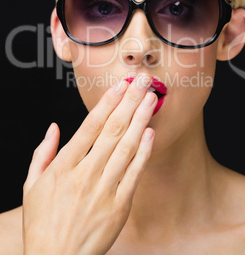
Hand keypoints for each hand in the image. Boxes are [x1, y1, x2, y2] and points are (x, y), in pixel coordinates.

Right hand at [23, 74, 156, 254]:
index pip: (89, 126)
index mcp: (63, 167)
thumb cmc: (42, 223)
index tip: (119, 85)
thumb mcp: (31, 186)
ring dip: (141, 120)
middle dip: (130, 102)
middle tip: (144, 81)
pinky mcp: (119, 206)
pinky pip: (134, 174)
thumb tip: (54, 126)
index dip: (107, 103)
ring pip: (126, 147)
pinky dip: (144, 152)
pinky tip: (151, 133)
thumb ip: (42, 153)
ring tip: (152, 99)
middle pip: (112, 130)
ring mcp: (104, 190)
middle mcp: (85, 175)